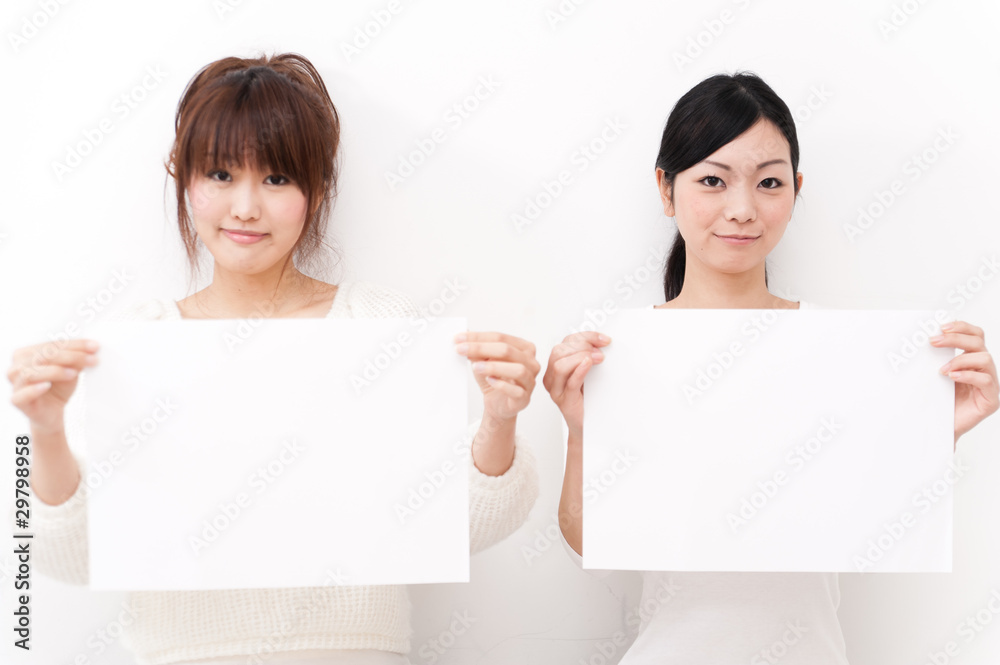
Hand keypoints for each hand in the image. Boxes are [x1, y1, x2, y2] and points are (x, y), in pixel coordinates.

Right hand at [8, 339, 99, 433]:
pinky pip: (21, 394)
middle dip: (70, 356)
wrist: (53, 413)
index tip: (95, 347)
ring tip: (73, 373)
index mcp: (26, 354)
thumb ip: (75, 359)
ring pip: (30, 372)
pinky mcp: (17, 401)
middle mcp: (16, 366)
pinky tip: (46, 386)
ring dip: (54, 371)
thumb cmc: (58, 387)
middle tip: (91, 360)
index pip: (51, 345)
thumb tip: (90, 348)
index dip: (74, 345)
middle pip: (42, 356)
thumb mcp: (70, 370)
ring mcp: (15, 384)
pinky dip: (34, 389)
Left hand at [455, 332, 539, 421]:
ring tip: (475, 367)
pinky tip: (490, 380)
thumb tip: (463, 338)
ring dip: (494, 367)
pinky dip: (502, 385)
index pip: (500, 337)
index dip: (478, 337)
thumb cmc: (493, 380)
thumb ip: (477, 350)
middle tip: (461, 350)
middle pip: (507, 350)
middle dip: (481, 348)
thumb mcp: (483, 362)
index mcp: (524, 348)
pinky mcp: (525, 398)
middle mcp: (531, 362)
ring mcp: (530, 381)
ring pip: (517, 369)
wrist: (498, 405)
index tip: (458, 338)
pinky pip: (516, 390)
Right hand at [542, 331, 610, 438]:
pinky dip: (579, 370)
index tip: (604, 339)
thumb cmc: (588, 399)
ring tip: (599, 358)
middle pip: (559, 351)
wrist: (588, 426)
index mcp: (555, 368)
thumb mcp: (588, 374)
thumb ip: (588, 358)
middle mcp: (552, 378)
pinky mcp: (565, 401)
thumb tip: (602, 342)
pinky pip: (570, 382)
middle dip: (582, 345)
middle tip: (601, 350)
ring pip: (560, 365)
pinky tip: (589, 364)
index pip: (565, 343)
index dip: (584, 337)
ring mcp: (556, 390)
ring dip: (581, 356)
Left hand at [932, 321, 997, 445]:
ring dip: (960, 359)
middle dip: (956, 338)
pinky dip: (967, 375)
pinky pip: (985, 380)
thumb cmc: (938, 402)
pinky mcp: (990, 400)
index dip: (961, 327)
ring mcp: (990, 385)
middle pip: (979, 342)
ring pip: (984, 359)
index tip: (941, 326)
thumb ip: (935, 359)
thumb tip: (924, 339)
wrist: (939, 429)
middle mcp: (983, 370)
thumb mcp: (934, 376)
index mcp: (972, 361)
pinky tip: (951, 377)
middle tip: (934, 341)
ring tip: (942, 369)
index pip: (975, 335)